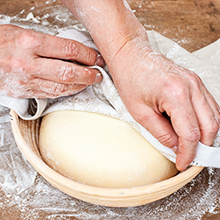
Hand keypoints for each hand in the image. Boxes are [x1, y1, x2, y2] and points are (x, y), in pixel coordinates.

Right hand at [0, 24, 103, 97]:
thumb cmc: (1, 43)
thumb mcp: (24, 33)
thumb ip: (48, 43)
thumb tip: (73, 52)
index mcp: (29, 42)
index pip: (69, 50)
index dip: (88, 55)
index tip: (96, 58)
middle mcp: (29, 63)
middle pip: (69, 72)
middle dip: (89, 74)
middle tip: (98, 73)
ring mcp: (27, 80)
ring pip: (63, 87)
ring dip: (81, 85)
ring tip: (90, 81)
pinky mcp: (26, 91)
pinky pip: (52, 94)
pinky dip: (67, 91)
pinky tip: (75, 88)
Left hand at [109, 37, 219, 170]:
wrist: (131, 56)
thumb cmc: (130, 79)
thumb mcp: (140, 112)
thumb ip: (161, 132)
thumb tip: (176, 146)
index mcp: (176, 94)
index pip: (191, 133)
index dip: (188, 153)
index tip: (182, 163)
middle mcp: (192, 87)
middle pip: (210, 126)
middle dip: (202, 146)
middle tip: (190, 157)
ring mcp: (196, 82)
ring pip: (214, 116)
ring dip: (206, 134)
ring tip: (191, 145)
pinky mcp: (194, 81)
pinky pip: (209, 105)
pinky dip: (205, 121)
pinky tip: (194, 128)